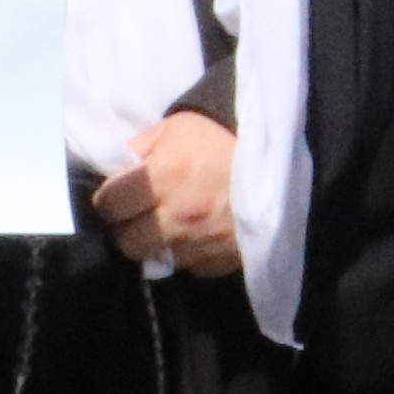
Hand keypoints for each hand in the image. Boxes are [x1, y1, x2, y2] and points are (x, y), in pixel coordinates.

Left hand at [93, 112, 243, 277]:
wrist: (284, 164)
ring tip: (174, 225)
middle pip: (126, 241)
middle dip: (130, 227)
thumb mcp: (178, 127)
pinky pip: (189, 267)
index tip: (124, 194)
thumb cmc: (225, 139)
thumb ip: (140, 147)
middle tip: (145, 213)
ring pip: (155, 258)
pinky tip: (200, 235)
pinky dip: (189, 254)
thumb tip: (114, 171)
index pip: (108, 205)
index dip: (113, 198)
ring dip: (160, 243)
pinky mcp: (219, 263)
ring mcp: (198, 245)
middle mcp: (175, 217)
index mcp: (161, 178)